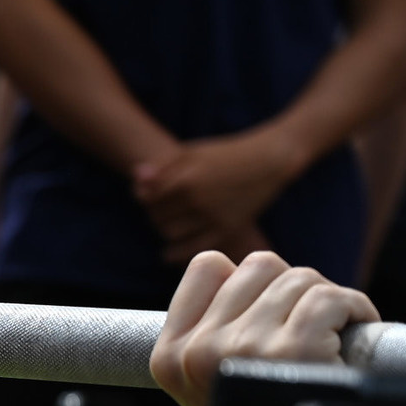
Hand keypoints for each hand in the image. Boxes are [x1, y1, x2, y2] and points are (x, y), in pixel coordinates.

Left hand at [132, 131, 300, 262]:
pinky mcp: (227, 229)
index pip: (147, 199)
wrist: (270, 160)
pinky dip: (175, 254)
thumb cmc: (226, 153)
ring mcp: (213, 217)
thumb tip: (135, 177)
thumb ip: (162, 167)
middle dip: (154, 215)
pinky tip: (168, 254)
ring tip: (170, 224)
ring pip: (171, 235)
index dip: (145, 199)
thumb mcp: (193, 152)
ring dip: (165, 231)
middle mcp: (198, 200)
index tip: (150, 197)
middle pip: (157, 218)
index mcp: (186, 179)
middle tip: (161, 211)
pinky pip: (192, 249)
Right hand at [151, 249, 379, 405]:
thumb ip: (214, 330)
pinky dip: (355, 310)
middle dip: (293, 291)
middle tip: (308, 329)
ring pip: (300, 277)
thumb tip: (242, 271)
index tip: (269, 314)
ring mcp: (243, 349)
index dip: (248, 282)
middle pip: (259, 265)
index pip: (207, 266)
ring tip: (330, 339)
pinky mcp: (292, 350)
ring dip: (327, 302)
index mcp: (169, 357)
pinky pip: (331, 297)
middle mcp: (198, 351)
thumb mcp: (213, 381)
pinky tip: (352, 336)